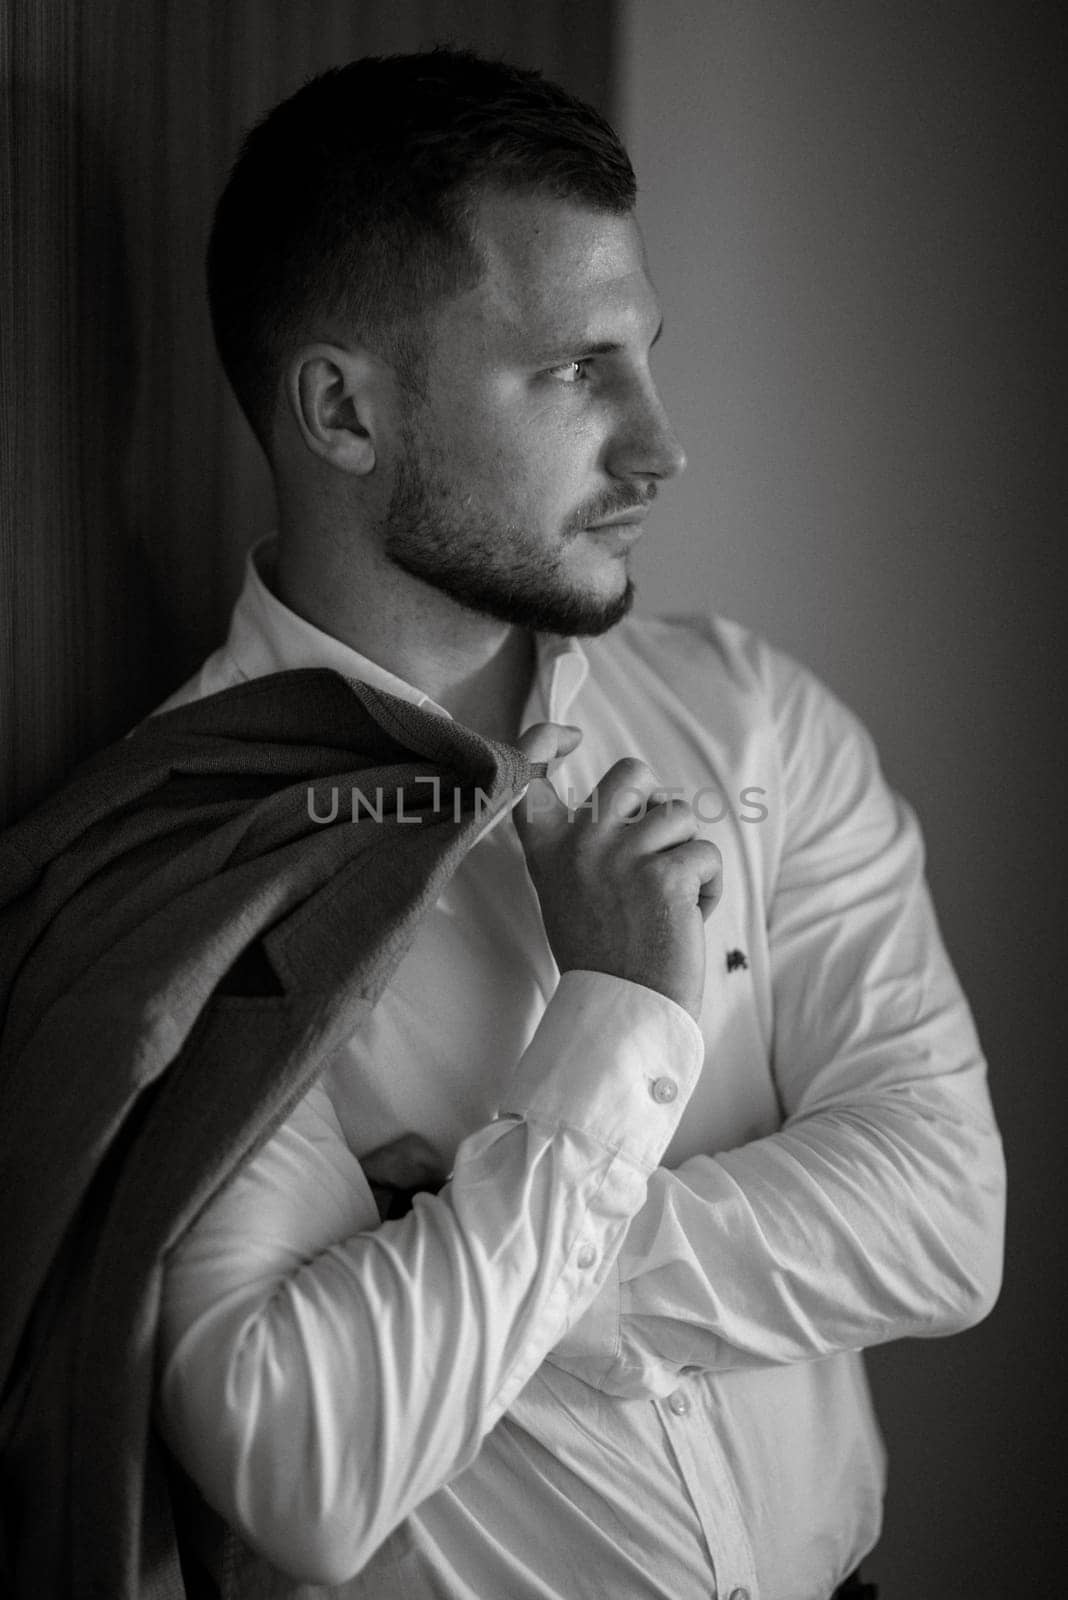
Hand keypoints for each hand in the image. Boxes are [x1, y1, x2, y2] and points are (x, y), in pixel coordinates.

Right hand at [514, 725, 722, 1020]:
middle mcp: (579, 842)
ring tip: (671, 901)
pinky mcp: (664, 875)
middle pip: (632, 774)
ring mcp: (621, 855)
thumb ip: (584, 844)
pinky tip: (690, 919)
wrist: (622, 1011)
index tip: (567, 735)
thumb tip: (640, 800)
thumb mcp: (567, 891)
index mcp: (547, 847)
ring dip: (688, 856)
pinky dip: (708, 887)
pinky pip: (706, 855)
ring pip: (679, 816)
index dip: (543, 741)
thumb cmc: (603, 954)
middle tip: (658, 848)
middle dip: (657, 802)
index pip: (530, 773)